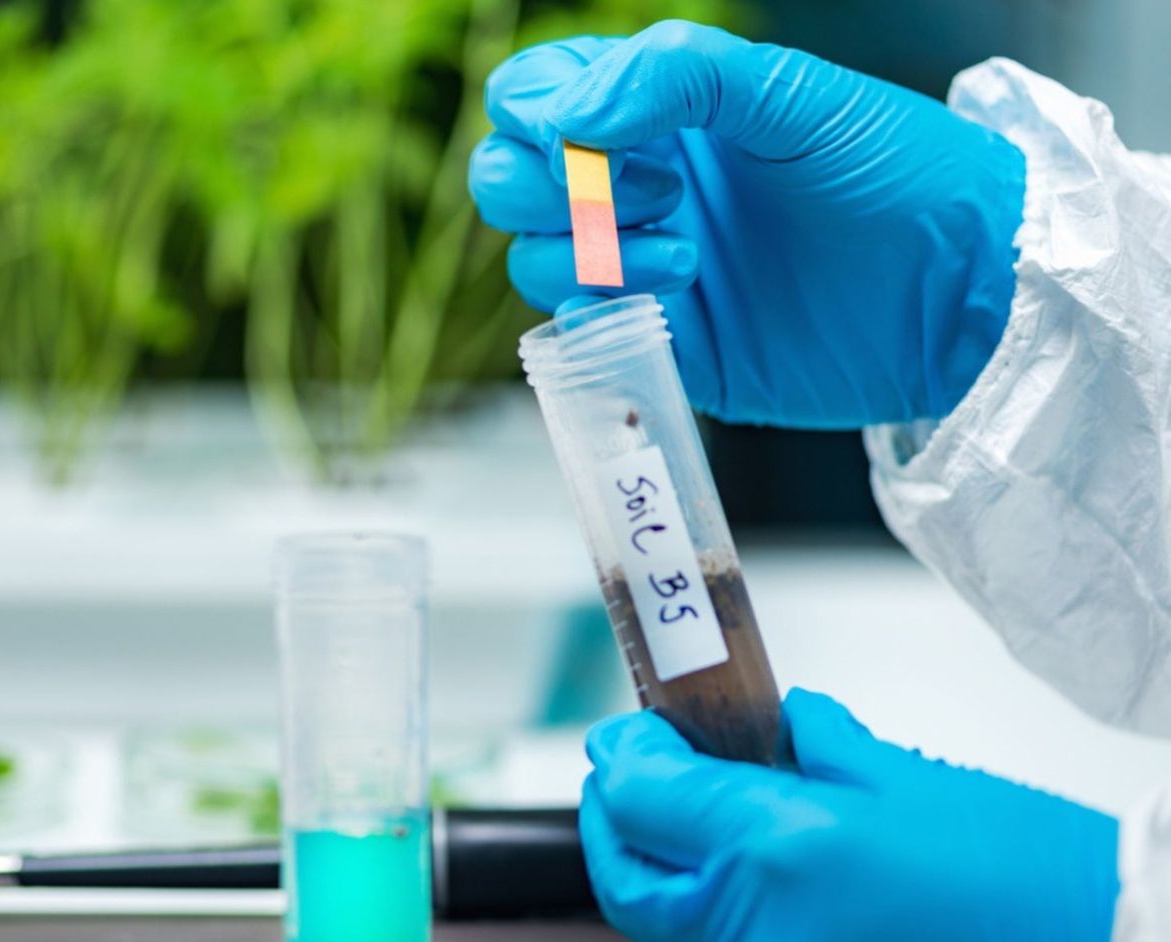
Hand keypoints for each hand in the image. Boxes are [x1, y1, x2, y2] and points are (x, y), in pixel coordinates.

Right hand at [470, 21, 1024, 426]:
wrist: (958, 290)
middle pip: (508, 180)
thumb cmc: (894, 172)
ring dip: (590, 250)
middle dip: (553, 187)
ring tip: (690, 252)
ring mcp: (642, 266)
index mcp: (657, 112)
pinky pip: (579, 331)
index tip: (579, 130)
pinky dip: (600, 311)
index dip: (534, 111)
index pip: (535, 96)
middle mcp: (635, 186)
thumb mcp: (791, 93)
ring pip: (534, 258)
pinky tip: (680, 294)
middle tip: (654, 190)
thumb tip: (571, 112)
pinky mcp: (663, 340)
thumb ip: (676, 78)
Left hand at [580, 690, 1117, 941]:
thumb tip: (763, 727)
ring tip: (674, 826)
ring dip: (653, 876)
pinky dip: (698, 929)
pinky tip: (726, 889)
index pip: (641, 794)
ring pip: (658, 936)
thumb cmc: (1019, 873)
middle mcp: (750, 937)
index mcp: (773, 853)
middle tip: (626, 774)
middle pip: (627, 880)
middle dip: (613, 820)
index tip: (628, 731)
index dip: (623, 752)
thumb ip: (806, 744)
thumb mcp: (896, 775)